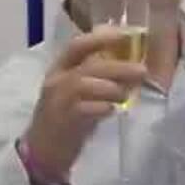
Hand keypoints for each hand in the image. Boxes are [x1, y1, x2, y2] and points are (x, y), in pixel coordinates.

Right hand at [19, 28, 147, 180]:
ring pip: (85, 84)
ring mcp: (58, 101)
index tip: (126, 34)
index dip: (101, 38)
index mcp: (59, 68)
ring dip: (111, 88)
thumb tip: (131, 66)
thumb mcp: (78, 92)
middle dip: (118, 66)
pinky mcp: (63, 121)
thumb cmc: (65, 117)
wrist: (43, 150)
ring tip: (125, 95)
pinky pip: (84, 109)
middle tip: (142, 70)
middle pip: (89, 66)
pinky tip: (112, 111)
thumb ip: (97, 78)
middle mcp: (56, 80)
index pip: (78, 45)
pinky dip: (102, 107)